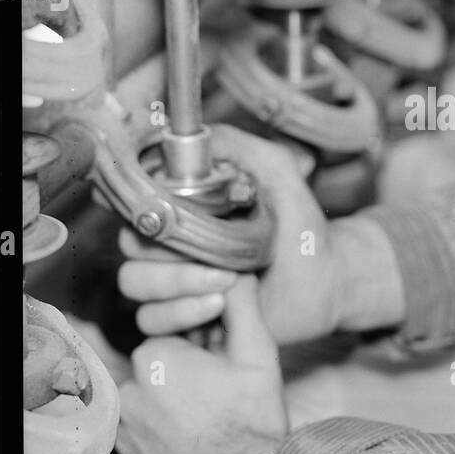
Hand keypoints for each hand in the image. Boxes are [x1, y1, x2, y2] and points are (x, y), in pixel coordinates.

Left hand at [115, 275, 285, 453]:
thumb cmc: (254, 426)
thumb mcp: (259, 358)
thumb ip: (242, 307)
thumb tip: (236, 273)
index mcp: (155, 357)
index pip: (170, 338)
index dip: (200, 351)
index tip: (222, 369)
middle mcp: (128, 392)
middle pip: (154, 370)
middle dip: (182, 378)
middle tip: (217, 399)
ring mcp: (121, 432)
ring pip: (145, 403)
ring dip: (169, 407)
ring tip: (206, 426)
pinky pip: (138, 438)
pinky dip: (160, 438)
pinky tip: (191, 447)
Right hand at [117, 124, 338, 345]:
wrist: (325, 285)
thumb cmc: (302, 232)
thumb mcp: (279, 176)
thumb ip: (243, 147)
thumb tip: (198, 132)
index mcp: (183, 208)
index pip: (133, 202)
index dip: (135, 204)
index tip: (162, 211)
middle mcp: (171, 243)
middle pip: (129, 245)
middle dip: (166, 254)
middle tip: (215, 260)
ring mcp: (173, 283)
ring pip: (134, 284)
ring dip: (175, 285)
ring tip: (226, 284)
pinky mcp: (181, 318)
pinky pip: (153, 320)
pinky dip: (182, 313)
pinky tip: (221, 307)